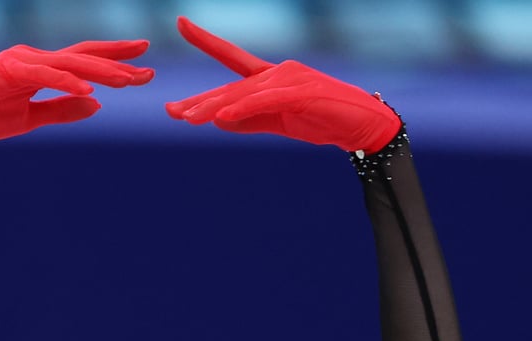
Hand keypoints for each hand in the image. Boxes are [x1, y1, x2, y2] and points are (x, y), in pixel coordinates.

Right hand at [0, 40, 153, 141]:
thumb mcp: (32, 118)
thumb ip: (62, 109)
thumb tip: (95, 106)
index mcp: (41, 66)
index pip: (84, 60)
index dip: (114, 60)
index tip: (144, 65)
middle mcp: (34, 57)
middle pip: (83, 57)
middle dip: (118, 62)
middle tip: (149, 69)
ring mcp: (21, 61)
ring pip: (69, 63)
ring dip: (100, 72)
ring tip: (127, 81)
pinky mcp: (8, 71)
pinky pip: (44, 76)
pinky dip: (65, 82)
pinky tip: (87, 90)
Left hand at [162, 16, 399, 153]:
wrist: (361, 125)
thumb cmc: (321, 120)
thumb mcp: (277, 122)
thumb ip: (249, 120)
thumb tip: (218, 119)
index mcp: (270, 76)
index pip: (232, 57)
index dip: (207, 40)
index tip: (182, 23)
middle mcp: (276, 71)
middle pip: (230, 85)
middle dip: (199, 100)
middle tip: (171, 111)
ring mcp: (289, 79)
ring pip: (243, 93)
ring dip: (214, 107)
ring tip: (188, 118)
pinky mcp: (299, 93)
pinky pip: (265, 101)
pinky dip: (243, 109)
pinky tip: (222, 118)